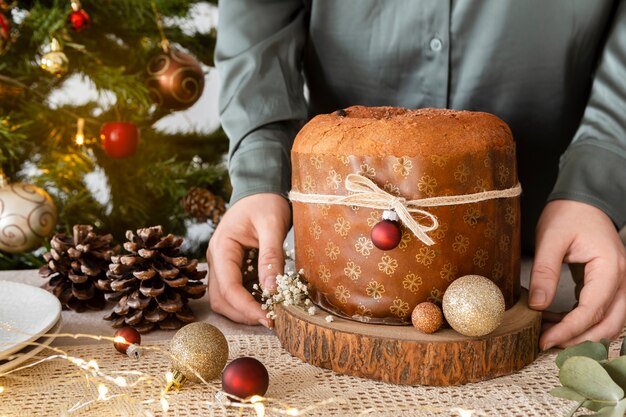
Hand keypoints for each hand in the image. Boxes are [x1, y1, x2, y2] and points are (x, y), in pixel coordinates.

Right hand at [206, 193, 290, 326]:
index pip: (228, 287)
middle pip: (221, 299)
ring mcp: (222, 264)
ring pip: (224, 299)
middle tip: (271, 320)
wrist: (260, 189)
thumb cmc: (265, 202)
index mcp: (222, 247)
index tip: (268, 318)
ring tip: (269, 313)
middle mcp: (216, 258)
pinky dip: (247, 302)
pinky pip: (234, 291)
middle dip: (244, 314)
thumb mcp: (272, 225)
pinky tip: (266, 302)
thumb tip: (272, 290)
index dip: (246, 307)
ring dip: (244, 311)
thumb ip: (271, 257)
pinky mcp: (232, 267)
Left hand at [529, 200, 625, 349]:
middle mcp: (622, 279)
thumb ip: (546, 272)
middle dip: (580, 340)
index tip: (546, 340)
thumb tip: (538, 306)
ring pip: (611, 322)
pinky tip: (556, 321)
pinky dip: (583, 322)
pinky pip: (603, 311)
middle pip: (610, 324)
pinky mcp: (610, 285)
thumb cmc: (568, 214)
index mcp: (610, 268)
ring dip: (584, 334)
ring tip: (551, 335)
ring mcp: (619, 283)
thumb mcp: (551, 239)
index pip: (593, 310)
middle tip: (548, 345)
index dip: (570, 330)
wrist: (583, 199)